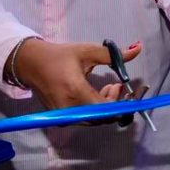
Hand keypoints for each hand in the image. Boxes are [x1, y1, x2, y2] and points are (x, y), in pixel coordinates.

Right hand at [13, 38, 136, 110]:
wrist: (31, 64)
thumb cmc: (60, 56)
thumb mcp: (87, 51)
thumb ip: (113, 55)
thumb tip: (137, 49)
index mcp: (76, 90)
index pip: (106, 108)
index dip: (122, 103)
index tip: (129, 90)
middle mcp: (69, 108)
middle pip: (103, 117)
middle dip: (116, 104)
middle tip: (118, 86)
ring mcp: (64, 116)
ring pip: (95, 120)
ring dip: (106, 106)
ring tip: (108, 87)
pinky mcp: (61, 119)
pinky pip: (85, 119)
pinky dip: (96, 109)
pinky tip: (97, 94)